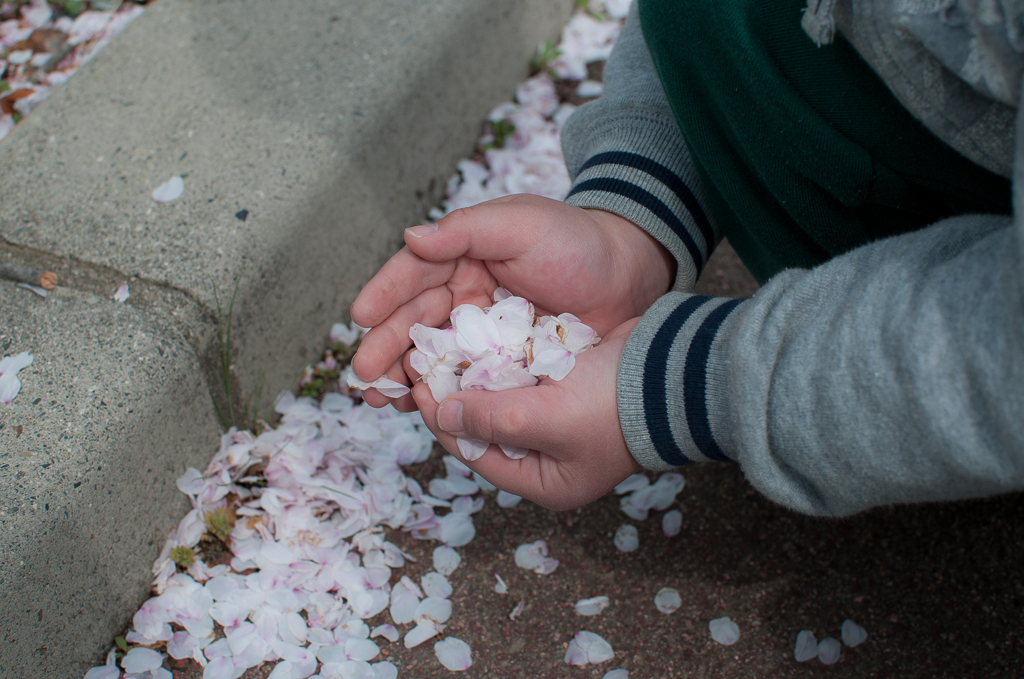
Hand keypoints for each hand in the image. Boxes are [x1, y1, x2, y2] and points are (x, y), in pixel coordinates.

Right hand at [350, 194, 673, 408]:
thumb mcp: (522, 225)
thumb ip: (466, 229)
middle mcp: (465, 294)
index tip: (360, 315)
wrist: (630, 279)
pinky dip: (441, 393)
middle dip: (385, 346)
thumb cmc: (577, 243)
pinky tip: (421, 408)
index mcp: (463, 255)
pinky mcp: (502, 362)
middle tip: (365, 373)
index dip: (385, 294)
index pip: (414, 274)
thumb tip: (411, 237)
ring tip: (380, 398)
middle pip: (415, 321)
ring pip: (433, 354)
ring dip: (404, 376)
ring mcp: (482, 332)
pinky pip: (465, 378)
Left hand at [406, 318, 642, 510]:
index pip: (476, 455)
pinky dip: (503, 361)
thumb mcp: (544, 418)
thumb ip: (491, 420)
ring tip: (445, 347)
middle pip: (486, 428)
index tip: (417, 386)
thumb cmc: (611, 405)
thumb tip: (442, 417)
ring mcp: (560, 421)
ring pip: (502, 399)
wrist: (673, 368)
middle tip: (426, 363)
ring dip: (476, 375)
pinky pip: (524, 377)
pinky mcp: (568, 388)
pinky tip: (480, 338)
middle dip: (457, 397)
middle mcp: (549, 456)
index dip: (443, 422)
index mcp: (545, 480)